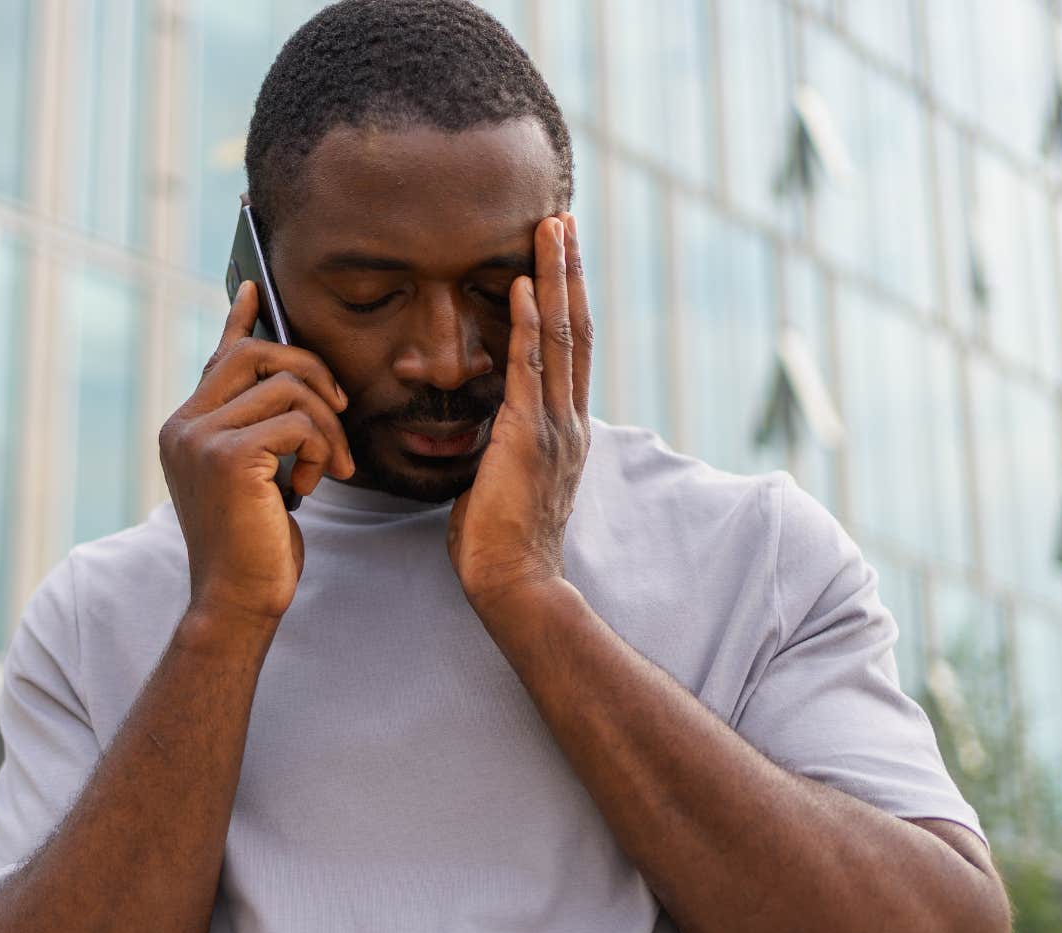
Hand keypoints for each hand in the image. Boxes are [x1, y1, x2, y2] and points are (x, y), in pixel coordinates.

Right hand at [159, 281, 355, 623]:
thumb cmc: (255, 545)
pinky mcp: (229, 456)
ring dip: (326, 425)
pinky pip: (298, 421)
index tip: (255, 288)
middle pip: (257, 353)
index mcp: (185, 427)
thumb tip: (288, 384)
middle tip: (338, 414)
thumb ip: (261, 430)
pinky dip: (321, 448)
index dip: (240, 319)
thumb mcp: (256, 477)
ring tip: (329, 468)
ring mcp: (200, 438)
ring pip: (288, 386)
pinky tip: (313, 484)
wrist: (237, 599)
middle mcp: (184, 425)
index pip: (218, 356)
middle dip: (312, 373)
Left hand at [447, 213, 591, 607]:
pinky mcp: (530, 434)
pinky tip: (521, 283)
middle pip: (575, 328)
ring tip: (550, 229)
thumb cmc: (499, 544)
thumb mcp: (504, 483)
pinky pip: (529, 365)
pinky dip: (526, 321)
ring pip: (560, 335)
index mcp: (565, 431)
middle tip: (562, 220)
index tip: (559, 259)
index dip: (566, 301)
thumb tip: (486, 430)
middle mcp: (570, 420)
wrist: (514, 582)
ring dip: (554, 277)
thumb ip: (503, 448)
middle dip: (569, 271)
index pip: (569, 352)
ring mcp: (555, 425)